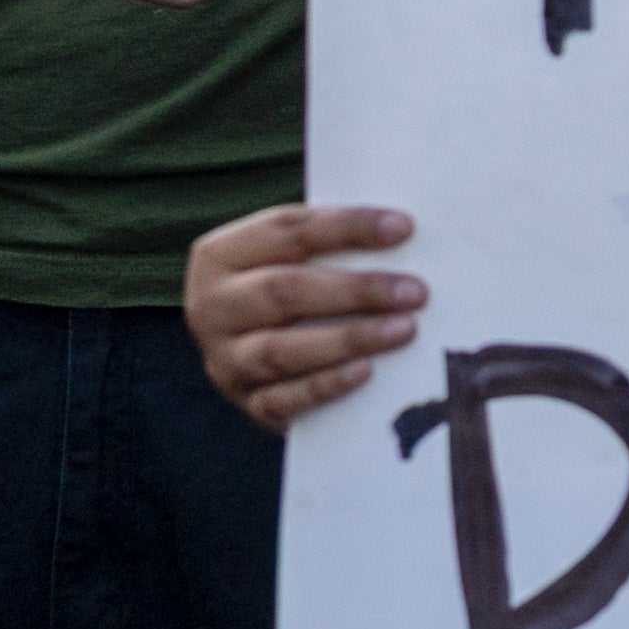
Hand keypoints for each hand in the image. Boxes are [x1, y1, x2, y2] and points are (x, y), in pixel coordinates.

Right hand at [188, 201, 426, 426]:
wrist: (254, 345)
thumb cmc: (292, 280)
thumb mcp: (296, 252)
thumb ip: (335, 239)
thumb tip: (404, 230)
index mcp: (221, 255)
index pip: (287, 231)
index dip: (347, 227)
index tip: (403, 228)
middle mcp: (213, 307)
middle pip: (283, 291)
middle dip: (354, 290)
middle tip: (415, 292)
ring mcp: (225, 359)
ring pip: (281, 350)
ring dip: (348, 340)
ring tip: (404, 330)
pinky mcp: (246, 401)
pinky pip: (283, 400)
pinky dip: (325, 386)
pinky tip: (366, 372)